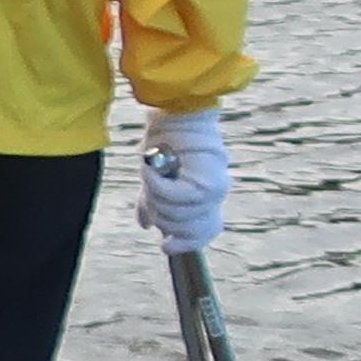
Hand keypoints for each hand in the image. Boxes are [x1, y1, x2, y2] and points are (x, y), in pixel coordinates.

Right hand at [139, 104, 230, 253]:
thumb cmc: (168, 137)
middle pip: (185, 228)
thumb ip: (154, 201)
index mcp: (206, 194)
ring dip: (156, 198)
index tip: (167, 248)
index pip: (203, 231)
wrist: (180, 112)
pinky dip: (157, 186)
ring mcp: (214, 191)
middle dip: (163, 218)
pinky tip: (151, 171)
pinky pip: (174, 197)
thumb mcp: (157, 176)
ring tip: (151, 175)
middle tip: (150, 196)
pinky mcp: (207, 183)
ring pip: (176, 215)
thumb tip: (145, 225)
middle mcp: (215, 196)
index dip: (186, 243)